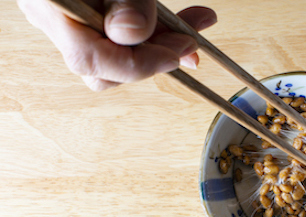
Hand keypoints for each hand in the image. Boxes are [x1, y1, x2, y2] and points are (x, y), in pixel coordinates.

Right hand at [17, 0, 216, 90]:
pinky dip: (151, 30)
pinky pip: (118, 35)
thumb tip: (131, 34)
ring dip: (160, 43)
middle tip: (191, 41)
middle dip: (153, 57)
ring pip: (114, 52)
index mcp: (50, 2)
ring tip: (199, 22)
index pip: (90, 57)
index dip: (137, 65)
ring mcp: (67, 16)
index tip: (175, 56)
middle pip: (103, 65)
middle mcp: (52, 15)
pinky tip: (184, 20)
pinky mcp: (87, 11)